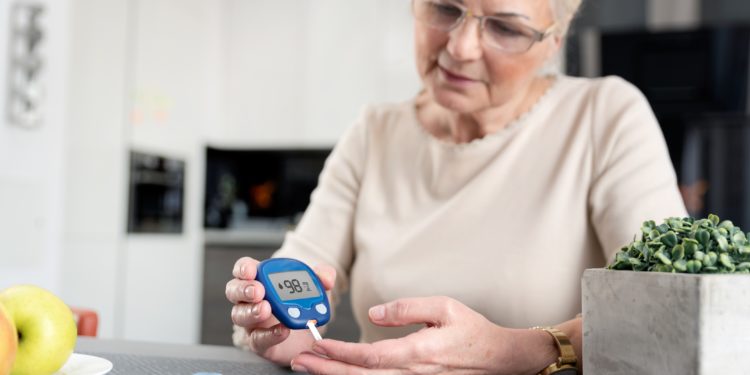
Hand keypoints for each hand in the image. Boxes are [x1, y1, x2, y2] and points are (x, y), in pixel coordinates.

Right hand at [226, 257, 335, 364]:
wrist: (305, 332)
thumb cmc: (301, 303)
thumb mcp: (314, 286)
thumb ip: (322, 277)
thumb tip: (326, 278)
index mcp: (259, 279)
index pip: (243, 269)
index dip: (244, 268)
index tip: (252, 270)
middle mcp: (249, 299)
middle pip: (234, 291)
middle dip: (244, 289)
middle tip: (258, 291)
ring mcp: (251, 321)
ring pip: (239, 315)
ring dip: (251, 311)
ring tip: (266, 309)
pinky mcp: (259, 342)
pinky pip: (257, 339)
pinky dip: (269, 334)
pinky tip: (282, 330)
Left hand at [291, 296, 556, 374]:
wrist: (501, 359)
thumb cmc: (473, 332)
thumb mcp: (444, 307)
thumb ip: (407, 308)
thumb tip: (374, 314)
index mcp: (418, 352)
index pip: (369, 356)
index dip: (339, 353)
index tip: (317, 346)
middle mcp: (413, 374)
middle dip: (327, 370)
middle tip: (300, 362)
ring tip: (312, 369)